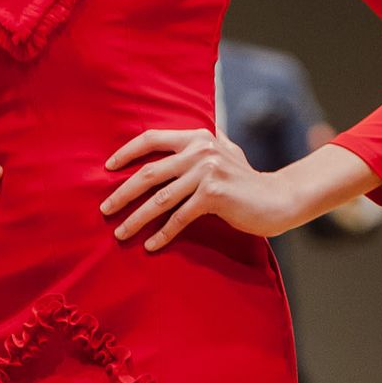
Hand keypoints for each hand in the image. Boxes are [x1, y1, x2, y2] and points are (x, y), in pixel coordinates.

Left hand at [100, 127, 286, 251]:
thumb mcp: (222, 153)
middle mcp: (200, 150)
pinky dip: (162, 234)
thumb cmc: (244, 181)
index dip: (127, 152)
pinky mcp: (214, 195)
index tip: (108, 169)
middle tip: (104, 210)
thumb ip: (198, 146)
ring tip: (120, 233)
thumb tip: (166, 149)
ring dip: (136, 219)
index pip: (152, 138)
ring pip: (160, 199)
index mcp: (197, 137)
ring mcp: (207, 171)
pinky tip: (150, 245)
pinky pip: (179, 218)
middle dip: (122, 193)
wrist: (277, 199)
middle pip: (149, 173)